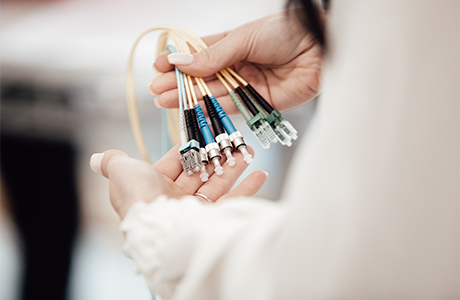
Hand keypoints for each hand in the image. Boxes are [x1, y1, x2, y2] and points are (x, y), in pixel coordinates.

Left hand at [90, 145, 266, 219]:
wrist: (157, 228)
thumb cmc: (139, 197)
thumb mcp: (122, 172)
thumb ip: (114, 162)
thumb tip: (97, 157)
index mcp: (154, 186)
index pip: (176, 161)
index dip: (190, 147)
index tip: (205, 133)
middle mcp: (174, 199)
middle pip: (200, 172)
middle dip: (217, 156)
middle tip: (233, 141)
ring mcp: (194, 210)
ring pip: (218, 184)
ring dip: (234, 167)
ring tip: (249, 151)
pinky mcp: (211, 220)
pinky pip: (233, 202)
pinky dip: (247, 189)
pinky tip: (261, 175)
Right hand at [150, 10, 322, 114]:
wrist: (320, 50)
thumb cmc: (285, 33)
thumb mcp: (243, 39)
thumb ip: (213, 55)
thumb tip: (180, 62)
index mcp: (233, 43)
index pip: (199, 53)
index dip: (178, 60)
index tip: (157, 66)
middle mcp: (237, 64)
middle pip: (202, 76)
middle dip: (178, 82)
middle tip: (155, 89)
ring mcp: (246, 84)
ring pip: (212, 92)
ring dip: (188, 97)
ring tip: (163, 100)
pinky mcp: (257, 102)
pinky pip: (230, 106)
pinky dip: (210, 107)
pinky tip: (190, 107)